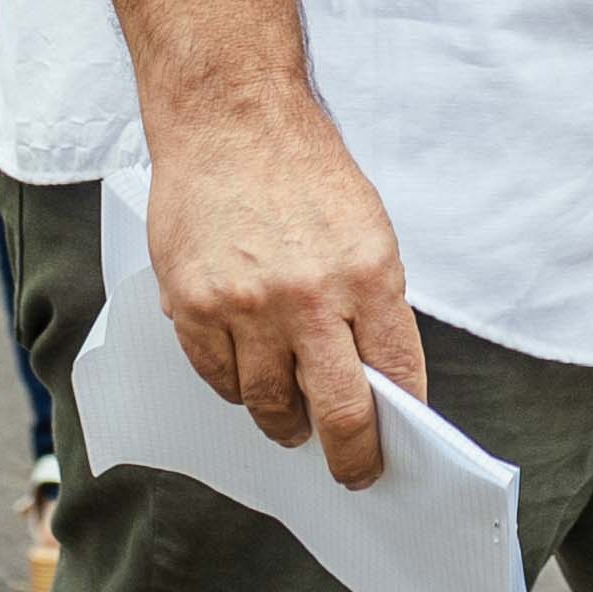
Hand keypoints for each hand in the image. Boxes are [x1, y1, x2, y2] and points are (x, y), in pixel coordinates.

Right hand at [148, 112, 427, 489]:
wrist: (232, 120)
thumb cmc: (305, 171)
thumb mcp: (367, 229)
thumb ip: (371, 303)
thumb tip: (375, 378)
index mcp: (368, 274)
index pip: (396, 373)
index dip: (399, 422)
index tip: (394, 445)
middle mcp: (309, 297)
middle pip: (339, 411)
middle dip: (351, 456)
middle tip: (353, 471)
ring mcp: (247, 306)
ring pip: (269, 404)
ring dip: (284, 422)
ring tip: (292, 420)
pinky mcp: (194, 306)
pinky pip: (218, 379)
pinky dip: (236, 388)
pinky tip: (247, 375)